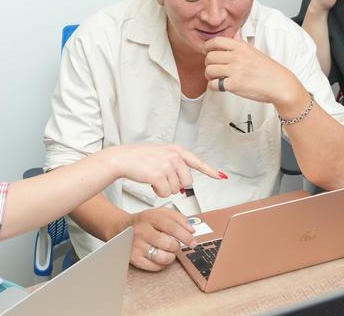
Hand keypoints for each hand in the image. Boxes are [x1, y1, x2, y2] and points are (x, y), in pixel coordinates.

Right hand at [103, 144, 221, 197]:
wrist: (124, 159)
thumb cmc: (140, 158)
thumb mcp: (161, 155)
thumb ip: (175, 165)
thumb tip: (184, 186)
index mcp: (176, 151)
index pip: (196, 161)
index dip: (209, 170)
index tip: (219, 176)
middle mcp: (174, 157)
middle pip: (187, 181)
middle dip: (176, 185)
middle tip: (163, 179)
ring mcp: (167, 165)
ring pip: (176, 189)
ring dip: (165, 188)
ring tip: (154, 179)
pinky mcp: (159, 175)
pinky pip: (166, 193)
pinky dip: (159, 192)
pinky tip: (151, 184)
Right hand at [125, 207, 195, 271]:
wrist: (121, 228)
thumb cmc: (143, 222)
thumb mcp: (160, 213)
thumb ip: (178, 218)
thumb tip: (191, 230)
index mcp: (149, 218)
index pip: (172, 227)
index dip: (185, 236)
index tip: (192, 241)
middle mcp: (141, 231)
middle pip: (169, 244)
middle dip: (176, 246)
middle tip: (175, 245)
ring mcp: (137, 246)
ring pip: (163, 257)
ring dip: (170, 256)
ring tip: (167, 251)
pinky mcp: (134, 258)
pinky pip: (155, 266)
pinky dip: (162, 264)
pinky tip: (159, 256)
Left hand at [203, 36, 303, 109]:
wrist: (279, 84)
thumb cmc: (268, 69)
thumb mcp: (254, 51)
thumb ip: (241, 42)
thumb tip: (235, 33)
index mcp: (241, 47)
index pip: (216, 41)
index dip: (207, 46)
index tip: (206, 51)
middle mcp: (237, 57)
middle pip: (209, 57)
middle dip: (208, 63)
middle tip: (213, 68)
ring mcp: (236, 70)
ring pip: (209, 70)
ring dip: (209, 76)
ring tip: (216, 78)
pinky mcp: (235, 84)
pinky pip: (214, 84)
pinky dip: (214, 87)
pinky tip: (220, 86)